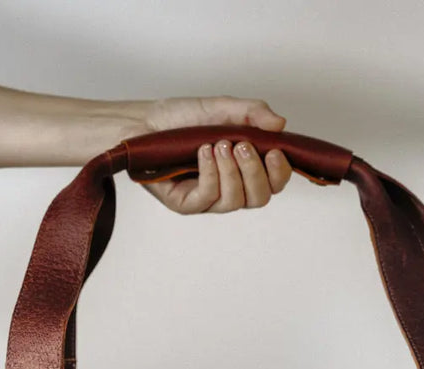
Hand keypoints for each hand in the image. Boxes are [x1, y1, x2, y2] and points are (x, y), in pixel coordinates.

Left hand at [139, 96, 292, 214]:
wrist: (143, 122)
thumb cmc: (180, 119)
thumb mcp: (220, 108)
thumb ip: (251, 113)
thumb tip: (279, 123)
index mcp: (243, 169)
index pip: (273, 183)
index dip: (280, 173)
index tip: (275, 151)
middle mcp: (229, 187)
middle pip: (259, 198)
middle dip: (255, 172)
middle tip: (241, 145)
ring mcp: (208, 199)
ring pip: (235, 201)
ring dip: (231, 172)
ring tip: (217, 145)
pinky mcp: (186, 204)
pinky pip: (208, 198)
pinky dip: (210, 174)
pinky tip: (202, 153)